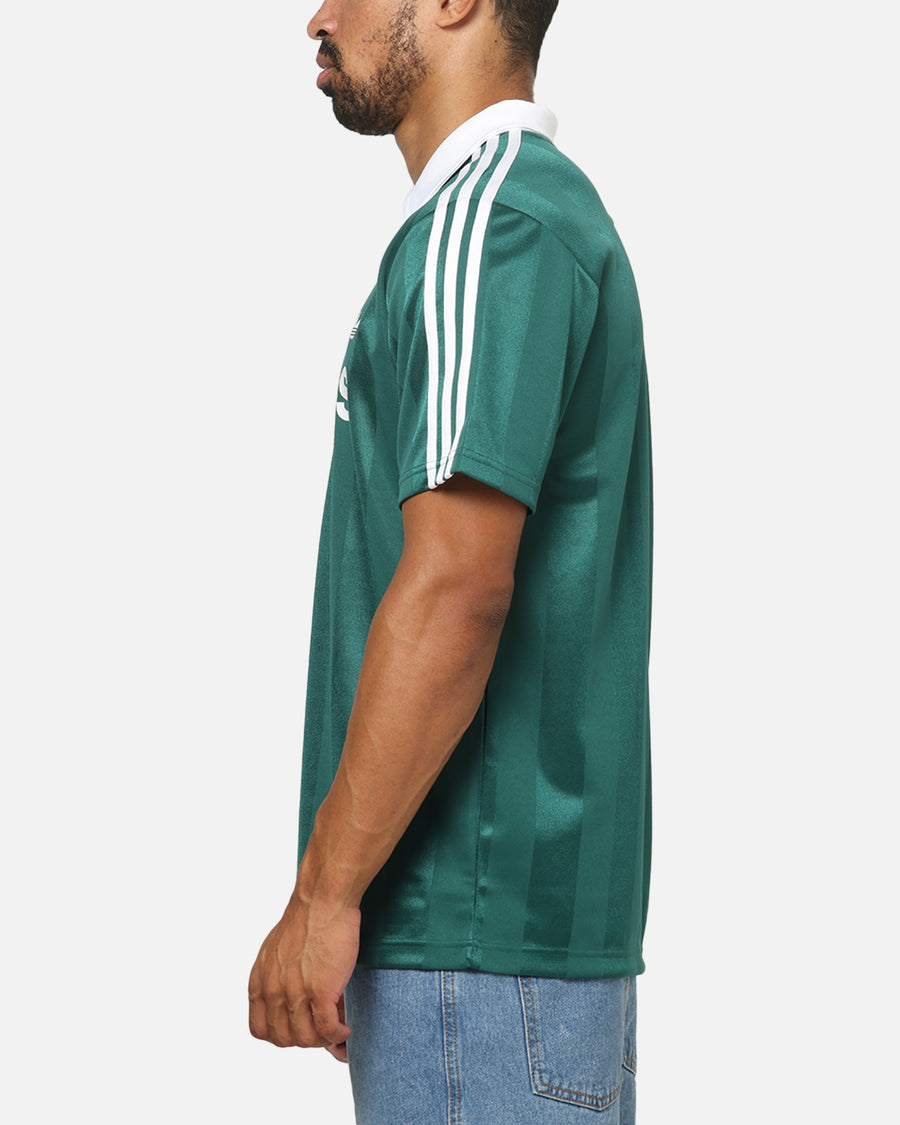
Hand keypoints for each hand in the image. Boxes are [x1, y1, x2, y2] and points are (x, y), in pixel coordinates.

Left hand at [248, 889, 360, 1061]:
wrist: (323, 899)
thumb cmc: (307, 920)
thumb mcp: (277, 952)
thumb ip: (277, 979)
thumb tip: (292, 1003)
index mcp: (259, 981)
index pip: (260, 1030)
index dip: (282, 1035)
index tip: (301, 1028)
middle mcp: (272, 990)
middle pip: (284, 1039)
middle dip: (305, 1039)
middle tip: (323, 1029)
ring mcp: (295, 992)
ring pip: (306, 1039)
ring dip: (323, 1041)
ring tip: (336, 1029)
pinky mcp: (320, 990)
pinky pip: (327, 1029)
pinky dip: (338, 1035)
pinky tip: (345, 1028)